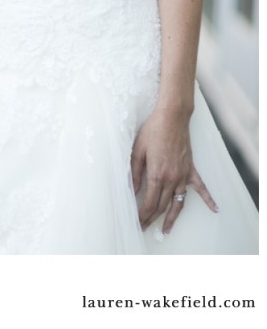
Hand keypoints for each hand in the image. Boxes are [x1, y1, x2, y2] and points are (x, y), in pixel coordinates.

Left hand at [131, 108, 217, 234]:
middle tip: (145, 228)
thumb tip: (132, 191)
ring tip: (167, 230)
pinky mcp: (191, 169)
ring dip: (173, 218)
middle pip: (163, 205)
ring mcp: (183, 175)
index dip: (143, 215)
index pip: (150, 202)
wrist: (172, 117)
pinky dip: (209, 199)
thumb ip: (135, 173)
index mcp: (157, 175)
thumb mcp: (137, 151)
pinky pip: (201, 187)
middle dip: (153, 218)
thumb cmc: (152, 131)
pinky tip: (215, 209)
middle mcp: (172, 178)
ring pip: (179, 202)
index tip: (138, 222)